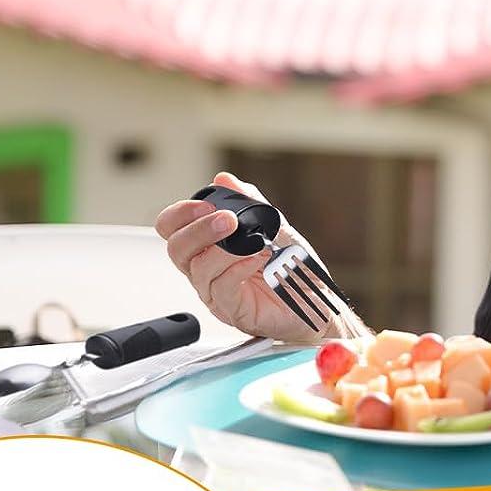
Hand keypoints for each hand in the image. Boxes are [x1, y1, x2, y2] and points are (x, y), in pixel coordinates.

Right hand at [155, 173, 339, 343]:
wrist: (318, 302)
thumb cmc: (292, 269)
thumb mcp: (275, 227)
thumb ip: (250, 204)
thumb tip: (225, 180)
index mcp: (209, 247)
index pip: (173, 228)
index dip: (181, 213)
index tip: (205, 205)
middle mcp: (207, 270)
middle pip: (177, 248)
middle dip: (198, 229)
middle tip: (227, 220)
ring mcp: (217, 293)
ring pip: (197, 269)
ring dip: (224, 250)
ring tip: (252, 243)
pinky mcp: (233, 311)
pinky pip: (222, 289)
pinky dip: (237, 270)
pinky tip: (255, 260)